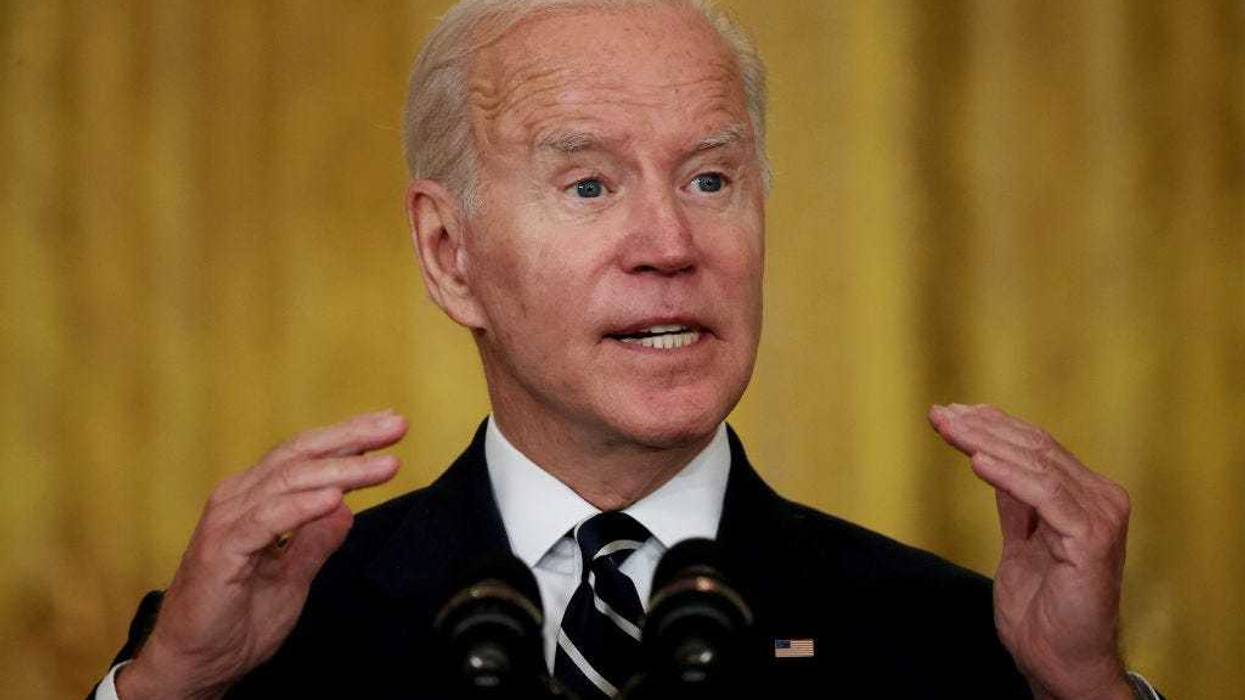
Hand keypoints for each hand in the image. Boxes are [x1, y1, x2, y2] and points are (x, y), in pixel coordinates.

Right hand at [116, 410, 406, 699]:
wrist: (194, 665)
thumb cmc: (235, 622)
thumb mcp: (292, 578)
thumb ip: (316, 542)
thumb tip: (346, 508)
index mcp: (254, 499)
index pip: (306, 456)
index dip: (349, 437)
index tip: (391, 425)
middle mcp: (238, 499)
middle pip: (301, 454)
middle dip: (352, 437)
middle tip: (396, 425)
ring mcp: (227, 520)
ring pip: (290, 480)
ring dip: (341, 470)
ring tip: (383, 464)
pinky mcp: (221, 549)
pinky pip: (267, 519)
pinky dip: (302, 506)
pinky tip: (336, 498)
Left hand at [928, 404, 1132, 699]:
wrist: (1058, 660)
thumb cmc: (1043, 610)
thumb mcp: (1020, 544)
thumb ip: (1016, 504)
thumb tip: (992, 459)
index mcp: (1086, 498)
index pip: (1036, 448)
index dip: (993, 426)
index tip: (951, 413)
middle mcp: (1101, 500)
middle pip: (1035, 448)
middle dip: (982, 427)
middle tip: (940, 414)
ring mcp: (1101, 517)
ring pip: (1037, 464)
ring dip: (986, 442)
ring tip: (949, 429)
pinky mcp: (1093, 537)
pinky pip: (1044, 494)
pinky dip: (1008, 475)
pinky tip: (976, 460)